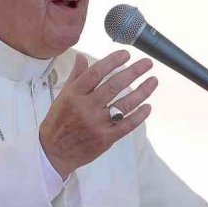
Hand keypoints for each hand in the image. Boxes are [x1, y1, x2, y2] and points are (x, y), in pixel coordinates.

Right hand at [40, 50, 157, 177]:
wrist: (54, 152)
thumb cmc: (58, 121)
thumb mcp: (63, 96)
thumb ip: (76, 76)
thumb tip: (82, 56)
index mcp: (74, 94)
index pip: (96, 72)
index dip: (113, 61)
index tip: (127, 54)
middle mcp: (86, 107)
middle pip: (114, 86)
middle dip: (134, 72)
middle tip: (148, 63)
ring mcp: (97, 124)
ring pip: (124, 104)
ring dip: (142, 91)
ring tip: (153, 81)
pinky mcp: (105, 138)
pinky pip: (127, 125)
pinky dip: (139, 115)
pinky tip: (148, 106)